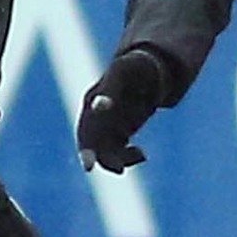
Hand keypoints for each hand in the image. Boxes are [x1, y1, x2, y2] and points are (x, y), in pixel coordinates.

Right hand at [76, 48, 168, 173]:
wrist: (151, 70)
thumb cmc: (135, 67)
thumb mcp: (124, 71)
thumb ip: (110, 88)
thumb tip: (99, 107)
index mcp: (93, 98)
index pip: (87, 125)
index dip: (86, 145)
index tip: (88, 164)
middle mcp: (96, 115)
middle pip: (91, 142)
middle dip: (96, 157)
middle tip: (107, 169)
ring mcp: (107, 125)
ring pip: (105, 151)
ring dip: (117, 160)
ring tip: (141, 155)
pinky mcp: (119, 132)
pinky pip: (118, 152)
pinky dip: (127, 157)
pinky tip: (142, 154)